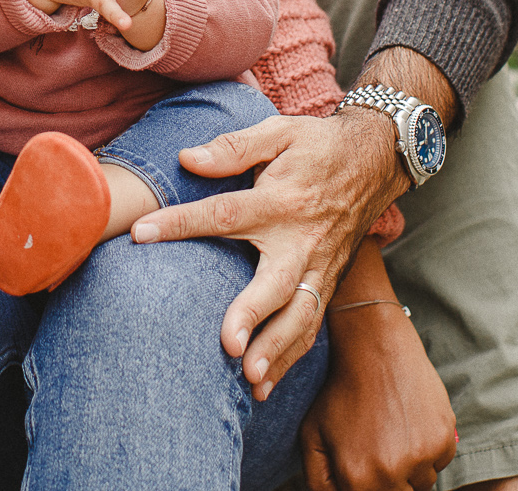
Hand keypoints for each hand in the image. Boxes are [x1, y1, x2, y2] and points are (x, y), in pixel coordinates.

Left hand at [131, 113, 405, 397]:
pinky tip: (266, 385)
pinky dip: (291, 357)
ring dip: (277, 350)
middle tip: (229, 346)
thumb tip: (187, 159)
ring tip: (250, 381)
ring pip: (301, 315)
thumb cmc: (318, 145)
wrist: (376, 159)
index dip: (181, 222)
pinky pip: (312, 324)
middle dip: (253, 315)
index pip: (223, 212)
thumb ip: (233, 148)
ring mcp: (319, 266)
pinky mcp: (328, 282)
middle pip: (276, 282)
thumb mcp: (279, 131)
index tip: (140, 234)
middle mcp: (302, 238)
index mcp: (280, 200)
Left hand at [301, 304, 455, 490]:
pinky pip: (441, 461)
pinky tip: (412, 422)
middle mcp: (392, 472)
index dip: (366, 485)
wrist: (375, 349)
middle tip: (381, 449)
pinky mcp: (445, 439)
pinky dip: (430, 449)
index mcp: (357, 478)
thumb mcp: (312, 436)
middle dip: (390, 481)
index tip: (367, 465)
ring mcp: (422, 456)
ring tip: (394, 432)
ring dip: (411, 468)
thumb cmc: (340, 393)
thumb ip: (318, 482)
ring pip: (422, 482)